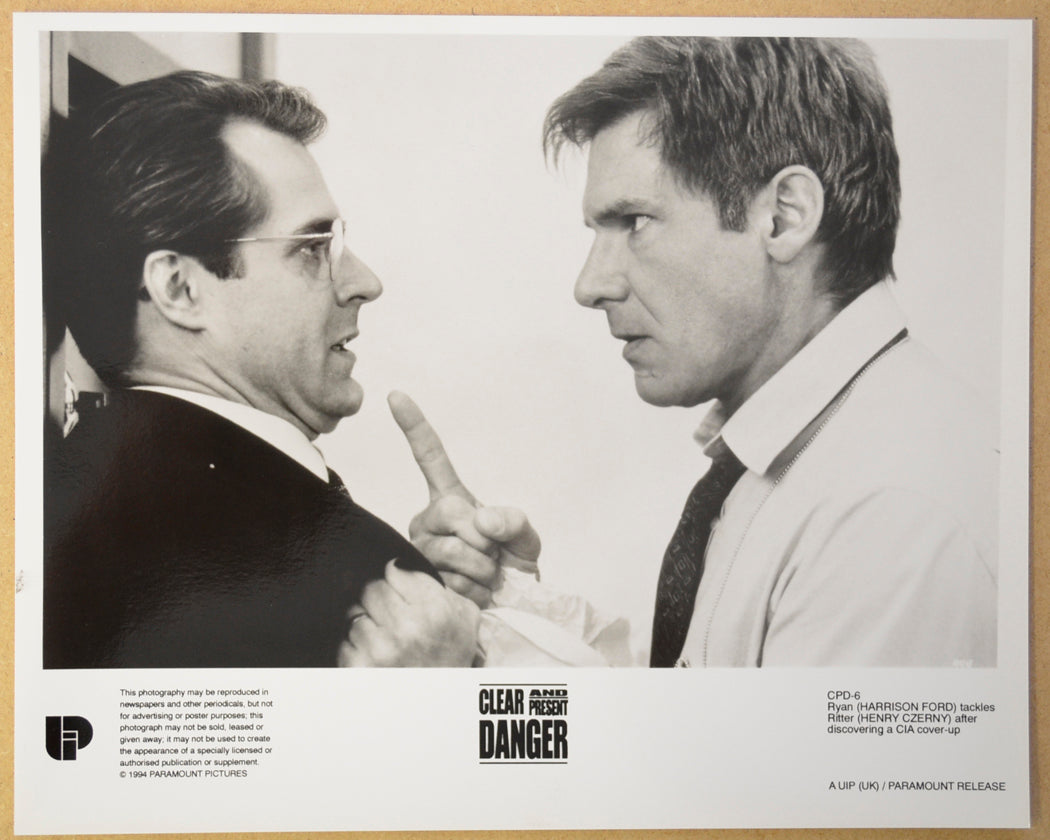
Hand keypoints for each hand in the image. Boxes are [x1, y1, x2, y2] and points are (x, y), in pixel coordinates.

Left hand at [338, 560, 479, 666]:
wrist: (441, 704)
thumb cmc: (451, 656)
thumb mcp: (462, 615)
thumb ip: (433, 585)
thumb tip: (395, 564)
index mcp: (434, 611)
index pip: (393, 571)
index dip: (394, 579)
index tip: (398, 589)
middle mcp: (406, 629)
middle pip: (370, 589)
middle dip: (377, 599)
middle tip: (390, 615)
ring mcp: (379, 650)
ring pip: (354, 614)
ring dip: (366, 623)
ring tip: (384, 639)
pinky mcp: (359, 669)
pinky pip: (344, 642)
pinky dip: (355, 647)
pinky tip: (375, 656)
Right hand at [388, 391, 541, 606]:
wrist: (509, 607)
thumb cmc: (513, 567)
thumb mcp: (525, 538)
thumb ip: (514, 522)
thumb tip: (484, 520)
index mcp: (451, 501)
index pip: (430, 457)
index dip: (414, 426)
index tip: (396, 395)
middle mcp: (427, 521)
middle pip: (450, 513)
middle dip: (484, 538)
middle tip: (495, 556)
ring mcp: (419, 550)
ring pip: (450, 551)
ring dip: (482, 569)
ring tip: (487, 576)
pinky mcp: (418, 581)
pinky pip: (451, 581)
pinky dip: (476, 591)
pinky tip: (478, 594)